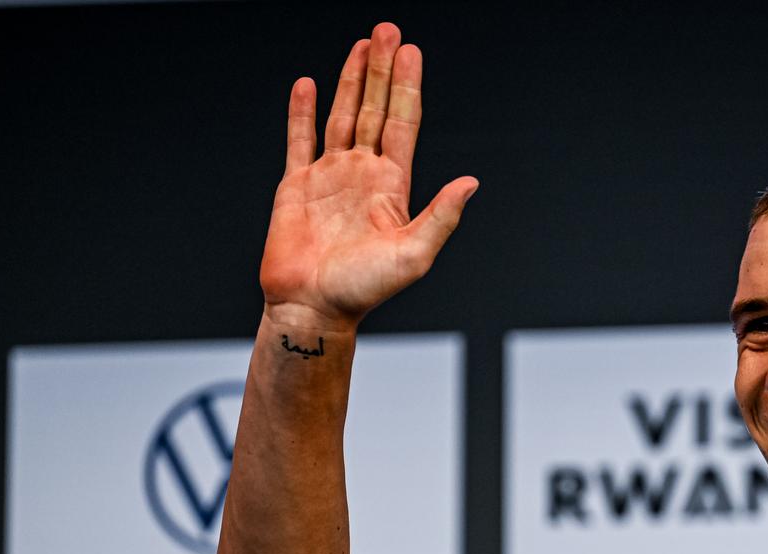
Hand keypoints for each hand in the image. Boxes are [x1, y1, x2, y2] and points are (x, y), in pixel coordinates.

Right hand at [259, 22, 476, 327]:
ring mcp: (329, 177)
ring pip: (342, 117)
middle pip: (374, 110)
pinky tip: (309, 85)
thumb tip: (471, 182)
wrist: (313, 309)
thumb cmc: (363, 291)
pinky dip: (303, 112)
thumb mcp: (414, 254)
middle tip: (388, 31)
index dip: (407, 88)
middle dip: (381, 71)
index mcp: (392, 188)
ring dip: (351, 80)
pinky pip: (299, 140)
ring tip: (361, 45)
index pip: (402, 124)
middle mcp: (363, 176)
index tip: (412, 53)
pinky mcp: (296, 186)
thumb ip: (441, 216)